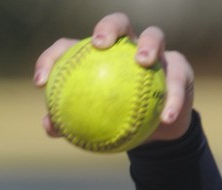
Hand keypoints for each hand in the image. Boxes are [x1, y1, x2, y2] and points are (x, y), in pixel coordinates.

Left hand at [34, 11, 193, 145]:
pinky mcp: (179, 69)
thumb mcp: (91, 127)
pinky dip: (173, 99)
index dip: (53, 57)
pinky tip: (165, 117)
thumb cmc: (116, 124)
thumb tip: (49, 126)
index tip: (41, 82)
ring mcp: (156, 54)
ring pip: (155, 36)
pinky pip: (176, 81)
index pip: (72, 47)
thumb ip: (68, 124)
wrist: (153, 133)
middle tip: (99, 44)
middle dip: (108, 27)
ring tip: (143, 62)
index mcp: (99, 56)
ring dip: (149, 45)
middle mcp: (127, 47)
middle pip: (118, 24)